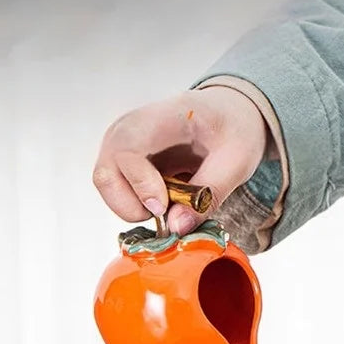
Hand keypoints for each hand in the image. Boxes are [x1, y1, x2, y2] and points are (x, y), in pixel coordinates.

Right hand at [92, 86, 267, 235]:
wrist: (226, 115)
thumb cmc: (231, 129)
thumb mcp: (238, 160)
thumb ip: (211, 193)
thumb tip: (177, 228)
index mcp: (158, 118)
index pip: (127, 148)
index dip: (139, 183)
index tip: (162, 207)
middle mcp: (129, 130)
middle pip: (106, 175)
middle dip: (131, 206)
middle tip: (167, 212)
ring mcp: (121, 147)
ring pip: (108, 188)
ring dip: (136, 208)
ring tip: (172, 204)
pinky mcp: (123, 164)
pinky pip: (118, 193)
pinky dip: (138, 207)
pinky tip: (167, 201)